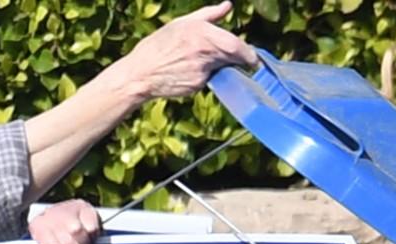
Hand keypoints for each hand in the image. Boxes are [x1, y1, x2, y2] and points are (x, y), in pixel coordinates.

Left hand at [29, 199, 102, 243]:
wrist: (52, 212)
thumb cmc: (48, 236)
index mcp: (38, 228)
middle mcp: (51, 217)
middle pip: (69, 242)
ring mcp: (68, 210)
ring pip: (83, 235)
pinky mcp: (84, 207)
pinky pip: (93, 227)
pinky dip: (93, 236)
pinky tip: (88, 236)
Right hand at [120, 2, 258, 99]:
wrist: (142, 73)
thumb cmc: (159, 45)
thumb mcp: (182, 23)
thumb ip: (209, 14)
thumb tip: (227, 6)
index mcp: (202, 32)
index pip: (236, 45)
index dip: (248, 54)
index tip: (253, 58)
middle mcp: (204, 51)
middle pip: (234, 58)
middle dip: (241, 60)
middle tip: (245, 62)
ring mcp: (202, 70)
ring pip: (223, 68)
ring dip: (223, 66)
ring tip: (204, 62)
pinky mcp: (197, 85)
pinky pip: (210, 79)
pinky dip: (207, 76)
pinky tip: (192, 73)